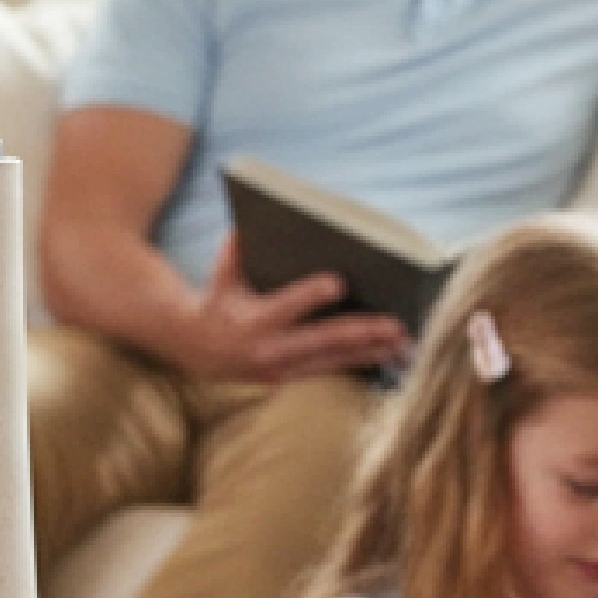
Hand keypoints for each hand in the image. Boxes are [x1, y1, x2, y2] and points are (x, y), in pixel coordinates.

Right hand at [180, 236, 410, 385]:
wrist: (194, 350)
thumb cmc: (215, 302)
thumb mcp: (220, 275)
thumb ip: (234, 249)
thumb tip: (247, 220)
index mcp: (253, 320)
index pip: (287, 306)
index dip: (311, 295)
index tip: (339, 282)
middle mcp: (269, 349)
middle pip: (323, 340)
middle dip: (362, 332)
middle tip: (395, 324)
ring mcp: (281, 369)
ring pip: (334, 360)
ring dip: (371, 351)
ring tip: (403, 342)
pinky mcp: (289, 377)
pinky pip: (330, 369)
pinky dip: (360, 362)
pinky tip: (386, 355)